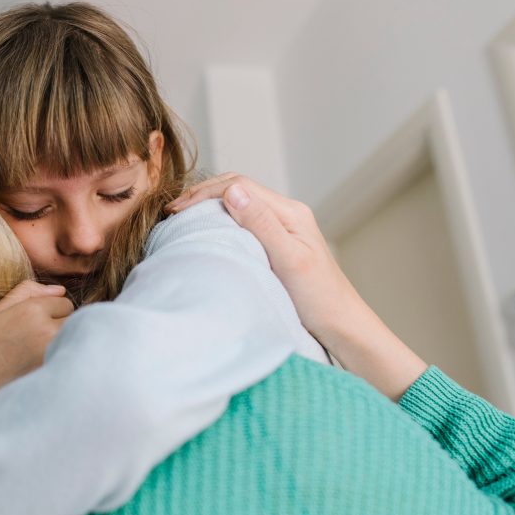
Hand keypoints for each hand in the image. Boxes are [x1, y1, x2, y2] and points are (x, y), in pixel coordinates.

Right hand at [0, 280, 73, 428]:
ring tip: (39, 353)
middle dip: (61, 325)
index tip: (33, 323)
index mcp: (31, 312)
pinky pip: (71, 360)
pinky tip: (41, 368)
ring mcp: (52, 357)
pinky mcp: (54, 377)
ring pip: (76, 340)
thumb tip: (60, 289)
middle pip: (75, 320)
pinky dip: (63, 361)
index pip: (64, 302)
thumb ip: (27, 292)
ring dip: (66, 343)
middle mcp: (46, 333)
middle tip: (37, 339)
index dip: (50, 311)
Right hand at [167, 174, 426, 399]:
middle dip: (201, 196)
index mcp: (290, 213)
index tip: (175, 212)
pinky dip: (219, 224)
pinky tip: (206, 236)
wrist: (343, 328)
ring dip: (208, 208)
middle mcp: (286, 215)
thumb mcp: (289, 261)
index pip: (239, 185)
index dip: (203, 193)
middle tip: (171, 213)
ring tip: (182, 222)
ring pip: (238, 205)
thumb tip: (231, 192)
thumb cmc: (320, 301)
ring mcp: (282, 229)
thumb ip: (262, 224)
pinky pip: (242, 224)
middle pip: (237, 189)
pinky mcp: (276, 246)